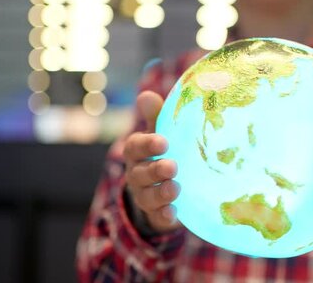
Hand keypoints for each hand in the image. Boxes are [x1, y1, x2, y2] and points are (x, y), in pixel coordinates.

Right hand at [124, 91, 181, 232]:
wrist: (162, 187)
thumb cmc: (163, 152)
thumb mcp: (160, 133)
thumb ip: (156, 116)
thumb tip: (146, 95)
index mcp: (137, 152)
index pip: (136, 146)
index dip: (147, 145)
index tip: (164, 142)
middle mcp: (136, 174)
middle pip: (140, 173)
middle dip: (155, 170)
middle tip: (172, 166)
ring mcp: (145, 196)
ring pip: (147, 196)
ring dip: (161, 193)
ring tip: (176, 188)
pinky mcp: (157, 214)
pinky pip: (157, 217)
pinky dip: (164, 215)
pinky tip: (174, 213)